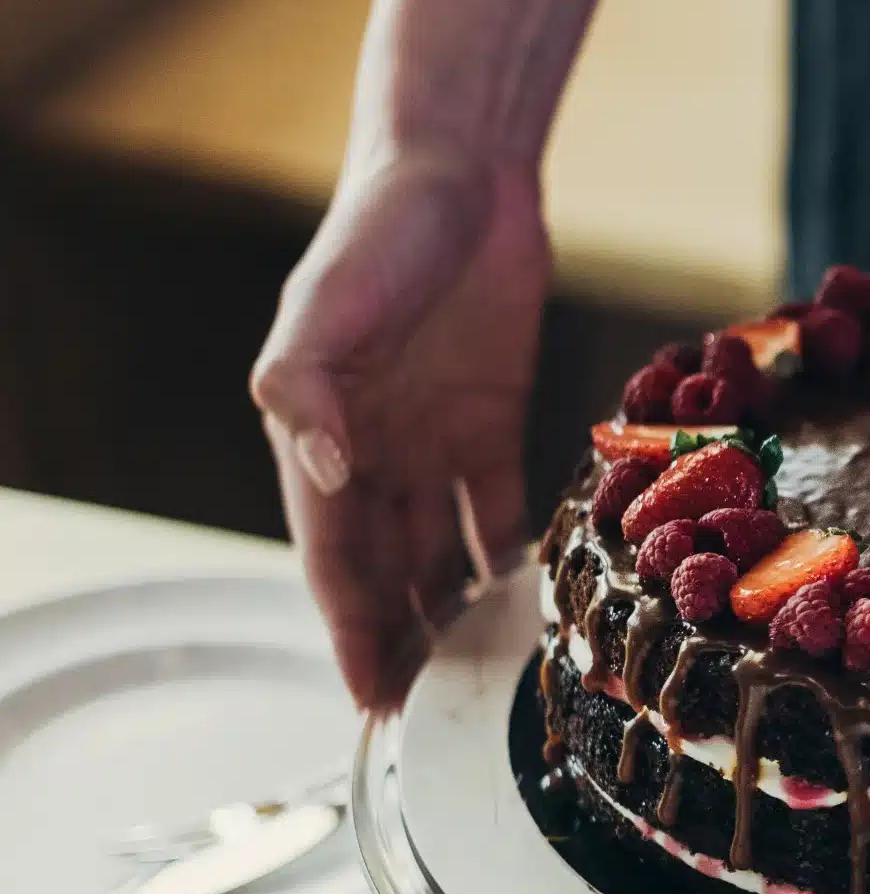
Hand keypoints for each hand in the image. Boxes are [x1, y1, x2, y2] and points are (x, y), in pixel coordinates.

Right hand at [250, 142, 547, 706]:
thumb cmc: (377, 231)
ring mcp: (435, 442)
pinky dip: (515, 557)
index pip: (335, 562)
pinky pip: (503, 508)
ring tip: (488, 680)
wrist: (461, 173)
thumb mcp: (326, 304)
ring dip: (457, 614)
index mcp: (321, 440)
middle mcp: (376, 454)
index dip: (351, 632)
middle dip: (404, 645)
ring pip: (442, 553)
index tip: (372, 701)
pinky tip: (539, 604)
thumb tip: (326, 474)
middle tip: (435, 720)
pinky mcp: (496, 420)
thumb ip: (307, 389)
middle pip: (388, 575)